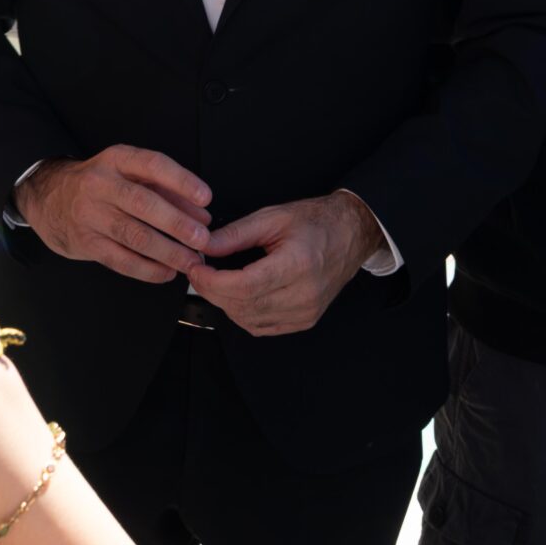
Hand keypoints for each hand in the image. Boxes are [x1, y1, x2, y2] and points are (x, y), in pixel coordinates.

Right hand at [17, 146, 213, 284]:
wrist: (51, 199)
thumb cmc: (101, 185)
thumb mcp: (128, 174)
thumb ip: (166, 190)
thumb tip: (201, 215)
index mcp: (117, 160)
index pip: (152, 165)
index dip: (181, 181)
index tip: (205, 197)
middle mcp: (101, 185)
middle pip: (144, 204)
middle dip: (178, 223)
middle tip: (203, 238)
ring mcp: (91, 215)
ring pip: (134, 236)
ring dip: (168, 251)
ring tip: (191, 261)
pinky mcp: (86, 243)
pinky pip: (121, 260)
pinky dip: (148, 269)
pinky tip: (167, 272)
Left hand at [183, 192, 380, 335]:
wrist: (350, 235)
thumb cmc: (316, 222)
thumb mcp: (273, 217)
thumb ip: (236, 234)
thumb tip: (204, 246)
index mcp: (299, 264)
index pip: (245, 285)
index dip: (213, 282)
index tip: (195, 269)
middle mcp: (305, 294)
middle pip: (244, 305)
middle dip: (213, 291)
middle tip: (197, 272)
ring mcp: (306, 312)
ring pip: (249, 320)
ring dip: (225, 303)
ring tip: (215, 280)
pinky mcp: (305, 320)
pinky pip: (262, 327)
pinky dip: (242, 313)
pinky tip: (237, 295)